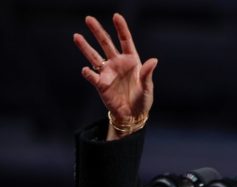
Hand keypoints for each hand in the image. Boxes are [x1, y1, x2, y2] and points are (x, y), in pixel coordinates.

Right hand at [73, 13, 156, 139]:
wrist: (133, 115)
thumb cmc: (143, 100)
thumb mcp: (148, 87)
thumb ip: (148, 74)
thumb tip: (153, 60)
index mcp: (132, 61)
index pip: (125, 41)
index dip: (121, 28)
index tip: (116, 16)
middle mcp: (118, 63)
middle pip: (106, 44)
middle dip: (98, 31)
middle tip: (88, 18)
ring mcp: (108, 73)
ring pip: (94, 56)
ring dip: (85, 47)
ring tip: (76, 36)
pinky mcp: (101, 84)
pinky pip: (92, 76)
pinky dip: (88, 73)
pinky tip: (86, 69)